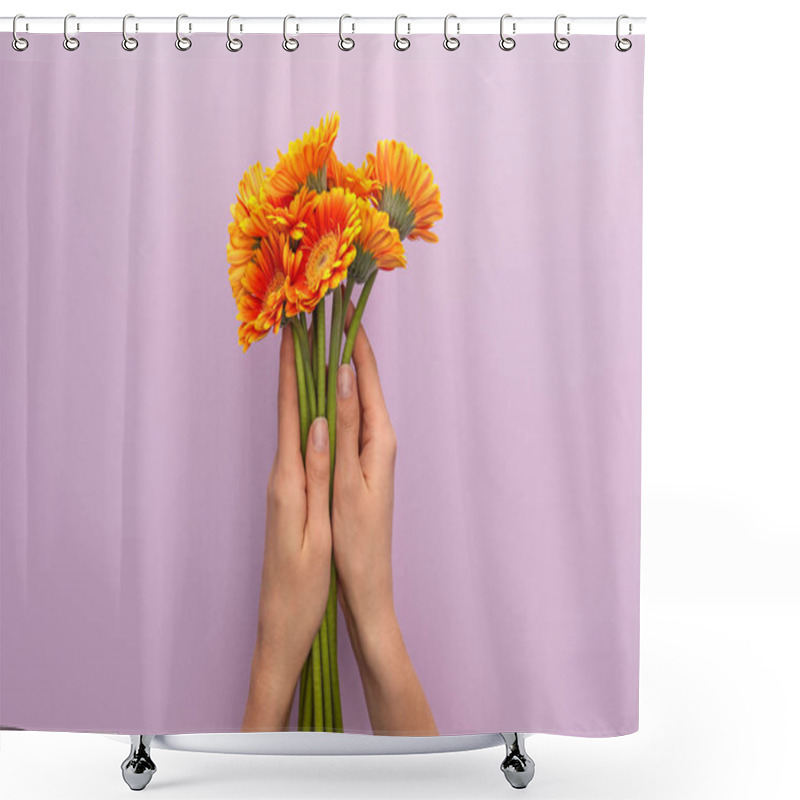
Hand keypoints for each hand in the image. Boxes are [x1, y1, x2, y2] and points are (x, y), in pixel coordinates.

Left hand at [242, 327, 331, 731]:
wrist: (279, 627)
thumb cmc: (302, 588)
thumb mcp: (314, 534)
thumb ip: (315, 476)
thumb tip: (315, 426)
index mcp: (289, 482)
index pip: (290, 414)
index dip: (292, 372)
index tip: (297, 333)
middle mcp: (281, 477)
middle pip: (287, 412)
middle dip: (295, 369)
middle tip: (303, 328)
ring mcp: (283, 486)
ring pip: (292, 425)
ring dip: (299, 389)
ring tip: (311, 356)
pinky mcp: (289, 497)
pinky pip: (296, 445)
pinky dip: (303, 418)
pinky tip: (312, 410)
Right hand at [332, 315, 437, 734]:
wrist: (368, 584)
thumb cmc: (357, 541)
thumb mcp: (348, 483)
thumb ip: (346, 428)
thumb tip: (342, 376)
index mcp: (380, 439)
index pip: (367, 378)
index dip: (353, 341)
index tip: (339, 308)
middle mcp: (380, 439)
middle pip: (362, 383)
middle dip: (345, 347)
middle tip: (325, 314)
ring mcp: (371, 451)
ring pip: (354, 399)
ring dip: (339, 369)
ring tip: (320, 340)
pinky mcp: (361, 464)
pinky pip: (348, 419)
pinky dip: (335, 398)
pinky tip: (320, 392)